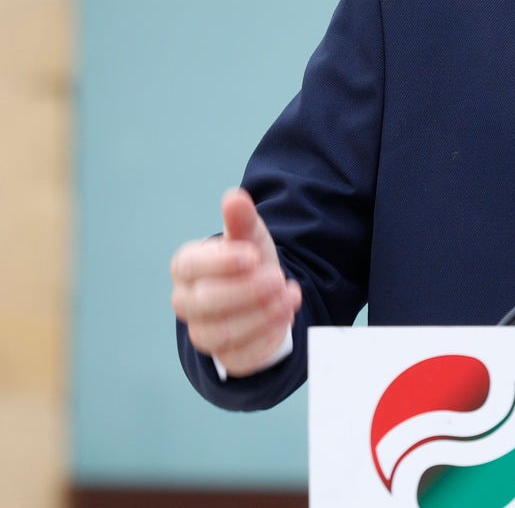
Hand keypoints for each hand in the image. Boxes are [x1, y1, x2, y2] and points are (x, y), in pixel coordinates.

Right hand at [170, 188, 301, 375]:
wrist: (265, 293)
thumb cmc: (249, 261)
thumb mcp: (250, 237)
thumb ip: (241, 220)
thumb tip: (234, 196)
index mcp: (186, 268)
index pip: (189, 266)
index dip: (220, 262)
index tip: (252, 255)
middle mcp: (187, 302)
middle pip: (204, 302)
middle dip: (245, 290)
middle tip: (276, 277)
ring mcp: (203, 332)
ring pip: (221, 333)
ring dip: (260, 314)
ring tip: (289, 295)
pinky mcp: (226, 356)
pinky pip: (240, 356)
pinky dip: (266, 337)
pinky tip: (286, 316)